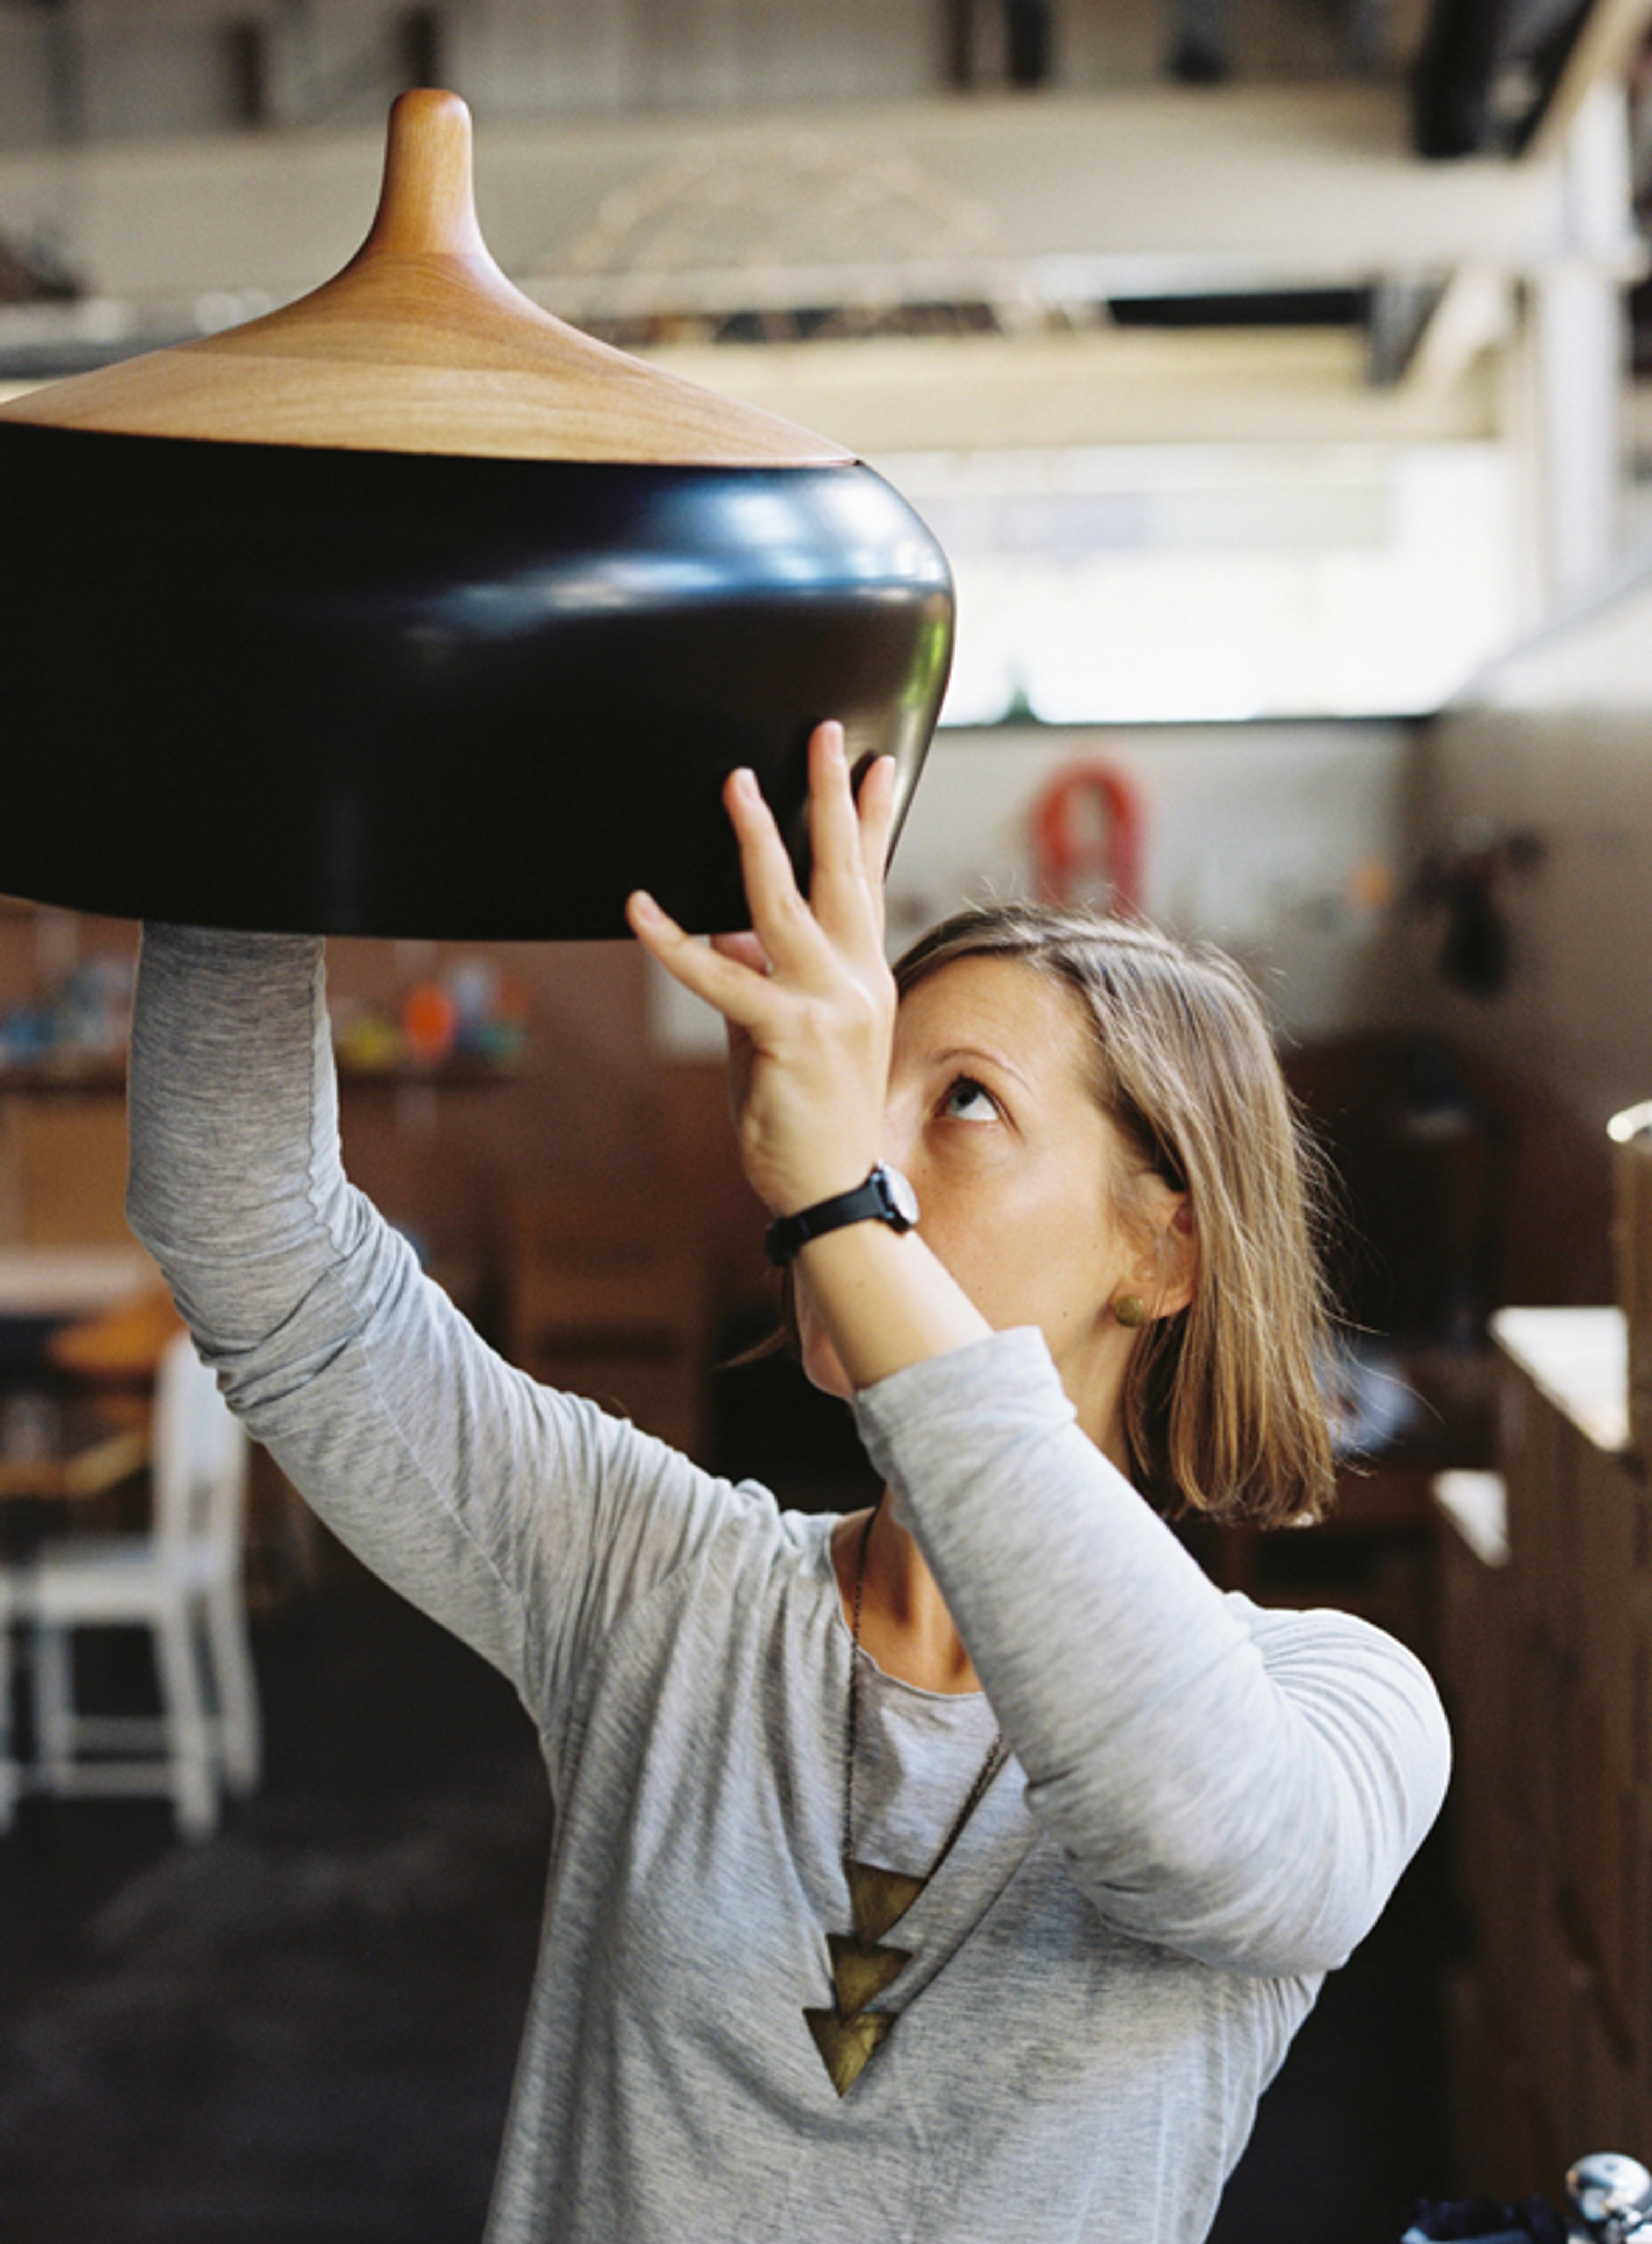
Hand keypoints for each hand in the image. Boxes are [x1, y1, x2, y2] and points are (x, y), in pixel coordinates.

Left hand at [626, 723, 897, 1218]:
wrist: (831, 1189)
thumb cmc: (810, 1116)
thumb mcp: (787, 1035)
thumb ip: (763, 979)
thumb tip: (726, 936)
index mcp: (866, 975)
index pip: (868, 880)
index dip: (871, 818)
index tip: (874, 763)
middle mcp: (859, 980)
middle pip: (845, 872)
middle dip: (834, 797)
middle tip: (826, 735)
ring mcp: (829, 1005)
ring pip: (785, 906)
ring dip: (758, 841)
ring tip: (737, 786)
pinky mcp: (788, 1035)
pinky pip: (723, 977)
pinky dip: (676, 941)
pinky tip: (642, 908)